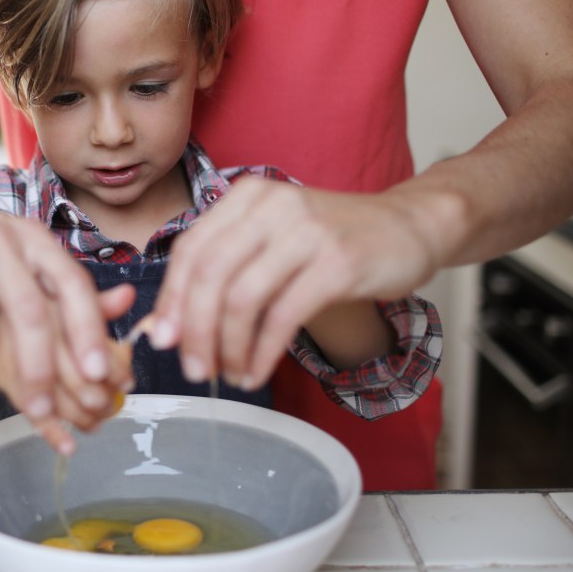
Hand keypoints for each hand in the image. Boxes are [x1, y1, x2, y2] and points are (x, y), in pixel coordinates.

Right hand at [0, 283, 136, 454]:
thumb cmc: (19, 303)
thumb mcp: (53, 291)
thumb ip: (92, 301)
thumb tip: (129, 295)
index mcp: (54, 303)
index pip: (93, 342)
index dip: (114, 368)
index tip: (126, 383)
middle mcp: (34, 327)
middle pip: (75, 374)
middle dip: (99, 398)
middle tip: (110, 404)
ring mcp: (13, 354)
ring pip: (54, 397)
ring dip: (81, 416)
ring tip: (95, 421)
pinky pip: (27, 410)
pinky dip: (51, 432)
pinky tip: (68, 445)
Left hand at [150, 177, 439, 388]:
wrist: (409, 226)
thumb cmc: (331, 240)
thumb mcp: (271, 244)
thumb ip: (222, 276)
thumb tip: (163, 326)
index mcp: (247, 197)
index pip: (191, 249)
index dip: (171, 299)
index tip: (164, 339)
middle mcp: (272, 207)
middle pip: (210, 275)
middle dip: (194, 331)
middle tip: (193, 368)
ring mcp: (306, 232)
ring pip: (242, 299)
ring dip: (228, 347)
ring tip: (229, 374)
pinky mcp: (337, 263)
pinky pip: (283, 317)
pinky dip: (262, 352)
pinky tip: (257, 370)